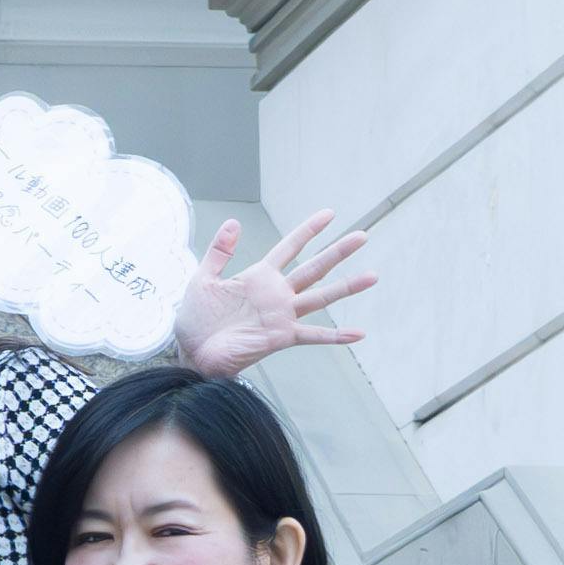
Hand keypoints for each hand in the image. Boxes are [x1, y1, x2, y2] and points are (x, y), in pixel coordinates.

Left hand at [175, 208, 375, 378]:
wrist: (190, 351)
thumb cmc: (196, 318)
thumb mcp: (203, 278)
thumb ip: (219, 252)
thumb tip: (232, 222)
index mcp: (259, 276)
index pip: (289, 247)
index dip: (308, 230)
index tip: (329, 213)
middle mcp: (276, 293)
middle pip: (313, 267)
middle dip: (337, 252)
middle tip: (363, 235)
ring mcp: (281, 315)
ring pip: (320, 296)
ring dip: (346, 286)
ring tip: (372, 275)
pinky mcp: (281, 337)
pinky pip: (313, 335)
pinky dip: (336, 336)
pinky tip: (359, 334)